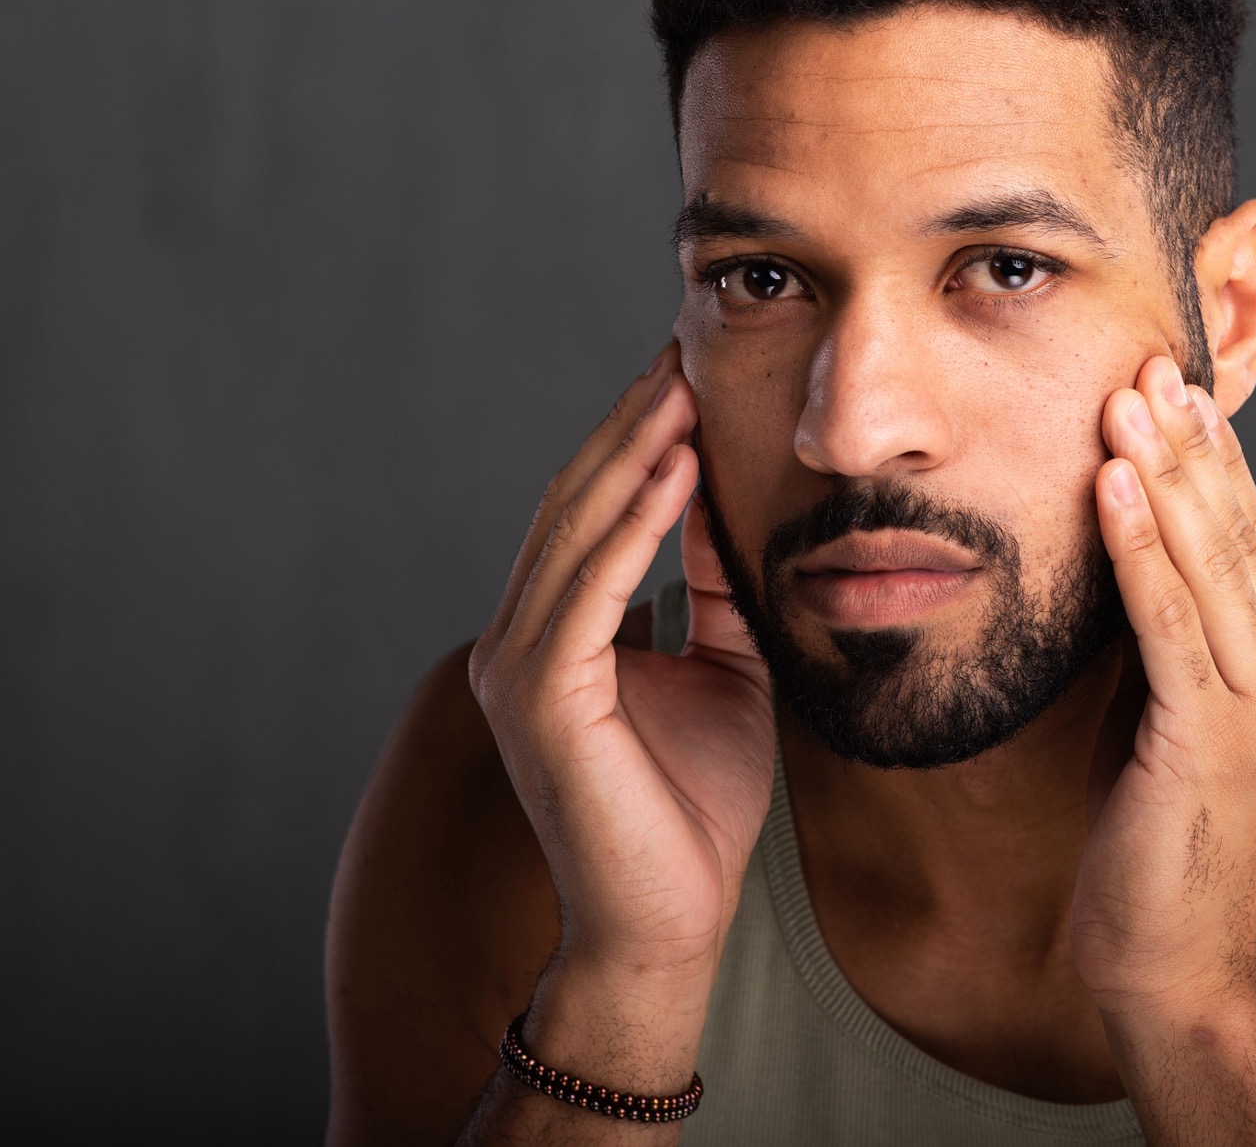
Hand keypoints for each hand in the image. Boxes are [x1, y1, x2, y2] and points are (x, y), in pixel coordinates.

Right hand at [468, 346, 775, 988]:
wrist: (674, 918)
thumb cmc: (697, 804)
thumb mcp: (723, 667)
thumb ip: (709, 587)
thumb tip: (718, 501)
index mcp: (555, 633)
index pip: (590, 513)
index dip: (635, 440)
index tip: (685, 372)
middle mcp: (520, 640)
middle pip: (573, 504)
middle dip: (630, 425)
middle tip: (679, 349)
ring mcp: (520, 669)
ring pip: (573, 532)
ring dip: (630, 454)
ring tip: (679, 385)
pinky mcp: (541, 699)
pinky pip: (588, 589)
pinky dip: (631, 523)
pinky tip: (674, 469)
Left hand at [1071, 355, 1255, 1019]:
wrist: (1173, 964)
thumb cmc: (1160, 841)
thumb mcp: (1176, 719)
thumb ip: (1175, 641)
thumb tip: (1132, 552)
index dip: (1215, 464)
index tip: (1175, 391)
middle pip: (1241, 538)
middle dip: (1191, 447)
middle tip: (1149, 364)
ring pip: (1213, 566)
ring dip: (1164, 475)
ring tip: (1127, 399)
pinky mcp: (1217, 741)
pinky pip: (1171, 624)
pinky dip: (1139, 550)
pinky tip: (1112, 487)